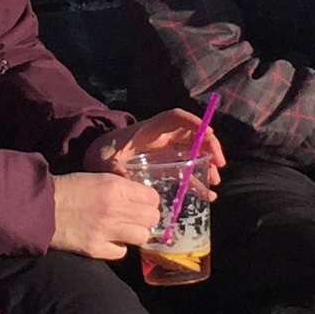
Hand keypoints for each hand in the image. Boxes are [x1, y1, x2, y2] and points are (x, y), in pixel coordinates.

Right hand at [50, 171, 161, 258]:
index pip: (152, 197)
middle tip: (135, 218)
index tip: (142, 203)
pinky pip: (122, 252)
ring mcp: (106, 231)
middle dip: (146, 218)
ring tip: (124, 230)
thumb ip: (120, 185)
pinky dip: (118, 247)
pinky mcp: (96, 248)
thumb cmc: (67, 189)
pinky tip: (110, 240)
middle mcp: (115, 209)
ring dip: (135, 233)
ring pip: (142, 237)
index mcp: (115, 187)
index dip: (149, 201)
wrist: (40, 207)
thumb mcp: (97, 177)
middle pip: (152, 218)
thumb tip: (138, 194)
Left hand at [101, 108, 224, 200]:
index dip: (193, 122)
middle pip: (191, 135)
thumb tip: (124, 177)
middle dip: (209, 146)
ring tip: (215, 182)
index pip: (175, 118)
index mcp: (148, 130)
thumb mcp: (103, 161)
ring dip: (206, 165)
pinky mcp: (166, 165)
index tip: (208, 134)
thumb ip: (113, 169)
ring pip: (193, 152)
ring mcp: (165, 151)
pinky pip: (187, 168)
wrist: (95, 159)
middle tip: (219, 165)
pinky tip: (207, 194)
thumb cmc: (101, 154)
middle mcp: (161, 137)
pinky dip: (198, 180)